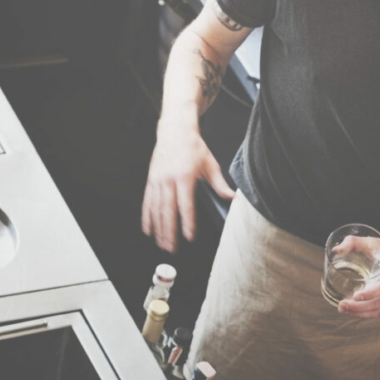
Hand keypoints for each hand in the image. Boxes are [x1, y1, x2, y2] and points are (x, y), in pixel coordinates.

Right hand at [141, 116, 233, 252]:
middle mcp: (169, 180)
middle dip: (169, 232)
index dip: (187, 222)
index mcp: (185, 177)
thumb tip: (232, 198)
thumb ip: (220, 184)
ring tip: (161, 244)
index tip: (189, 237)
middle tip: (171, 249)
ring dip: (158, 228)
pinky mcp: (151, 180)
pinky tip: (148, 229)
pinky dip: (147, 216)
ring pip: (156, 209)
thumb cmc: (193, 147)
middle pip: (168, 211)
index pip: (186, 205)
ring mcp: (158, 180)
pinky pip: (147, 201)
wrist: (174, 131)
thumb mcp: (210, 164)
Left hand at [336, 238, 379, 318]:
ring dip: (360, 313)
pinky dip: (365, 313)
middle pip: (379, 302)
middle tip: (341, 305)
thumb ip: (355, 243)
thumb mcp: (375, 242)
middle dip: (359, 307)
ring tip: (343, 308)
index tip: (355, 295)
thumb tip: (336, 250)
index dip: (371, 292)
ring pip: (379, 310)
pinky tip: (352, 309)